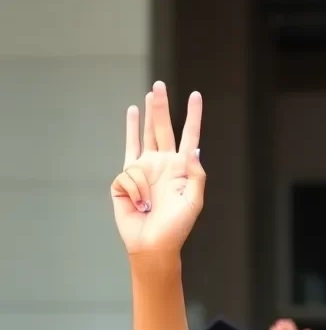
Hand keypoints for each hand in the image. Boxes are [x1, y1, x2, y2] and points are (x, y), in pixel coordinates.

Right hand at [111, 81, 204, 256]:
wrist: (153, 244)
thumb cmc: (176, 228)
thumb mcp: (194, 203)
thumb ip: (196, 177)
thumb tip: (194, 151)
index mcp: (181, 170)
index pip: (189, 138)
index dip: (193, 117)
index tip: (196, 96)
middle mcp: (162, 165)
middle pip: (162, 129)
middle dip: (161, 107)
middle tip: (159, 85)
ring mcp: (143, 170)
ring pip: (143, 136)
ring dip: (145, 116)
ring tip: (144, 100)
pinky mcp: (125, 179)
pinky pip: (129, 168)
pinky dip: (135, 180)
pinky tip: (138, 176)